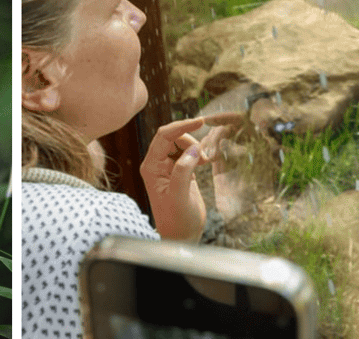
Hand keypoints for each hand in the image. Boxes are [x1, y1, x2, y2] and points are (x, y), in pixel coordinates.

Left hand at [140, 112, 241, 240]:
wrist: (181, 236)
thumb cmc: (176, 220)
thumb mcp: (179, 196)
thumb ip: (183, 171)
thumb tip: (193, 150)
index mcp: (151, 167)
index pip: (163, 136)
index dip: (181, 126)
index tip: (200, 121)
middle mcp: (157, 164)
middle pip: (173, 137)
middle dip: (191, 140)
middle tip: (206, 156)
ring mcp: (168, 167)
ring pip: (182, 144)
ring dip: (196, 147)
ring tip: (207, 161)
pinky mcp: (180, 171)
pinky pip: (189, 153)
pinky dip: (199, 154)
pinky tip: (207, 162)